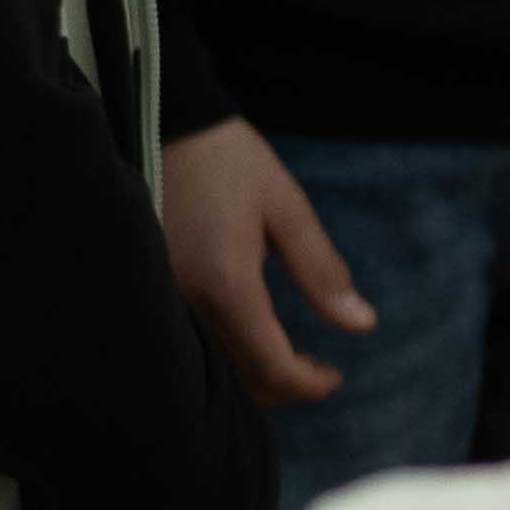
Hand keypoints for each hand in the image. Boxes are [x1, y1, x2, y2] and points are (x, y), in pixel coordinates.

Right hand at [163, 117, 368, 404]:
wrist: (163, 124)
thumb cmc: (229, 162)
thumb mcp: (286, 208)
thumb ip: (322, 270)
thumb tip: (361, 325)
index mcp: (225, 283)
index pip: (270, 366)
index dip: (307, 384)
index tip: (333, 376)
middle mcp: (184, 302)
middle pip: (238, 380)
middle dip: (283, 385)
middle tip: (316, 369)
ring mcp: (159, 299)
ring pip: (209, 369)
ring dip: (252, 375)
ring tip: (288, 358)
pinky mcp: (147, 290)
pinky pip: (186, 345)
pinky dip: (221, 357)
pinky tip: (246, 338)